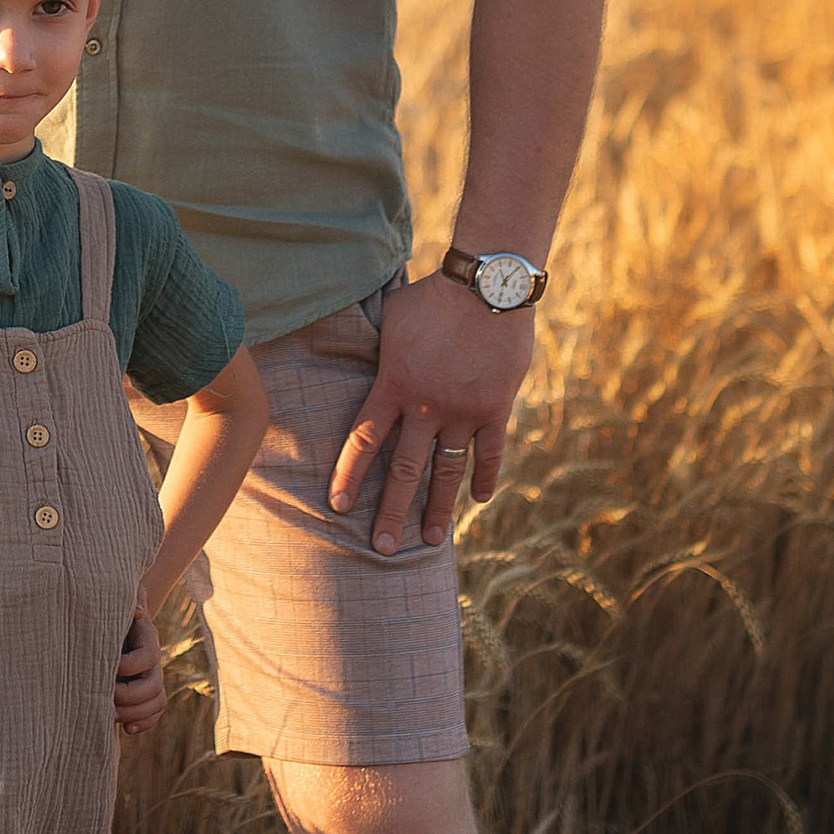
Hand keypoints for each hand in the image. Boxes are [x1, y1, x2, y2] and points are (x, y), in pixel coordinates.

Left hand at [113, 605, 165, 734]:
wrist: (113, 620)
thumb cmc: (110, 607)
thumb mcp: (117, 600)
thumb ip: (129, 600)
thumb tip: (138, 612)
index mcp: (147, 637)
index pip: (149, 656)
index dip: (131, 665)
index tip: (110, 667)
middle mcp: (153, 661)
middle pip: (154, 685)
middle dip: (130, 696)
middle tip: (105, 697)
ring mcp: (151, 677)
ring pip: (157, 702)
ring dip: (135, 713)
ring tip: (110, 715)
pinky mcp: (144, 693)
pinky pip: (154, 713)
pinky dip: (144, 723)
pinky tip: (127, 730)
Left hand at [327, 270, 533, 554]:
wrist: (486, 285)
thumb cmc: (432, 295)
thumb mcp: (391, 318)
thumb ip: (376, 347)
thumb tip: (349, 347)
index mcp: (394, 386)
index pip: (364, 440)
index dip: (350, 475)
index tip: (338, 507)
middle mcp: (425, 407)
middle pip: (404, 471)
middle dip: (391, 512)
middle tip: (381, 548)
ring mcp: (463, 412)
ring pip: (447, 472)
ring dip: (437, 508)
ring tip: (430, 541)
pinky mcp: (496, 408)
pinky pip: (490, 453)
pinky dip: (485, 477)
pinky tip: (478, 500)